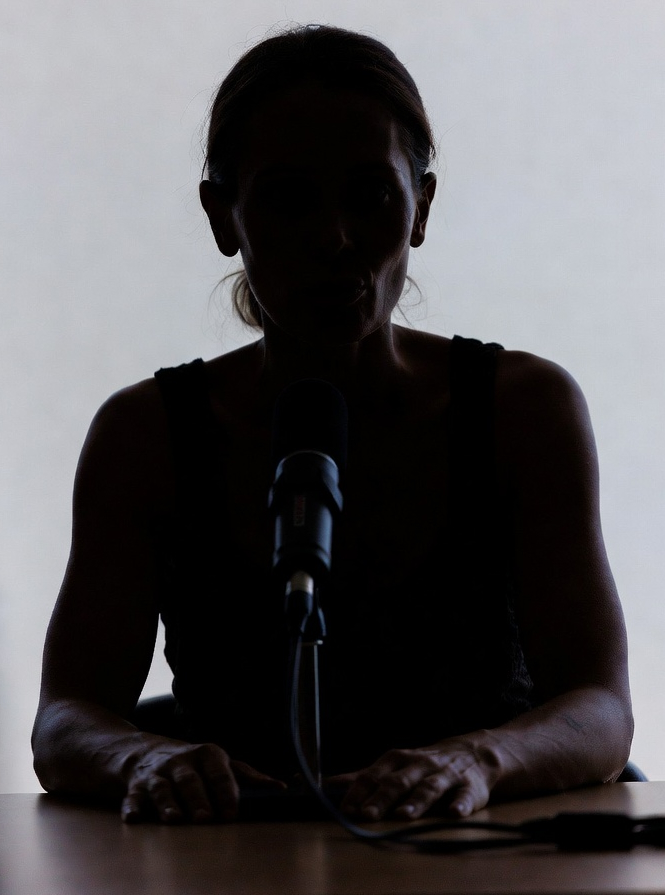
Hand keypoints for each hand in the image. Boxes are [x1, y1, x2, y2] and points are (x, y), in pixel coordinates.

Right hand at [121, 739, 286, 823]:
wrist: (144, 751)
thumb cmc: (193, 763)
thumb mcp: (220, 763)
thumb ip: (247, 776)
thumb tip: (281, 788)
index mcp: (206, 755)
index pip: (219, 772)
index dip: (226, 792)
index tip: (232, 813)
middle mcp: (181, 762)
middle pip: (190, 781)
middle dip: (198, 799)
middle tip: (206, 819)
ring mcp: (157, 774)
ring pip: (162, 789)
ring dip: (168, 804)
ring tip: (175, 820)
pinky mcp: (135, 788)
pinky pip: (132, 798)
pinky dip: (132, 808)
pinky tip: (134, 818)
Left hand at [331, 738, 498, 820]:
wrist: (474, 753)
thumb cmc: (423, 764)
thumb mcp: (392, 766)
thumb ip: (362, 778)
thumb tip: (326, 784)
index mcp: (397, 760)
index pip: (373, 775)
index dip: (358, 792)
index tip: (344, 809)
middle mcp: (419, 765)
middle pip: (398, 782)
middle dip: (382, 798)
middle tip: (366, 815)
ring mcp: (445, 775)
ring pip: (429, 788)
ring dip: (416, 802)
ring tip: (404, 816)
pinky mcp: (470, 787)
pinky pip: (465, 796)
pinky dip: (460, 804)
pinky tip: (455, 814)